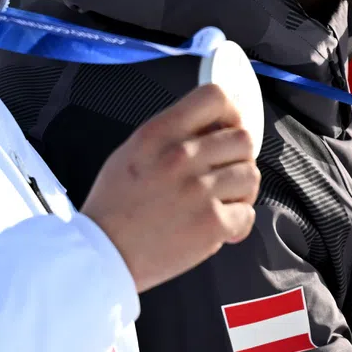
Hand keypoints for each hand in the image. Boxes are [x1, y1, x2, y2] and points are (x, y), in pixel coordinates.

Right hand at [83, 83, 260, 291]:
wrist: (100, 254)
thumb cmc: (115, 206)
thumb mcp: (133, 151)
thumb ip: (171, 133)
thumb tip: (211, 127)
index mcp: (159, 133)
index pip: (214, 97)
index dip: (232, 112)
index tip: (230, 128)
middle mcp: (180, 157)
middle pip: (243, 140)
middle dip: (239, 158)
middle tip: (224, 175)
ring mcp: (198, 190)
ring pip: (251, 176)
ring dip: (241, 192)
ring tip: (219, 204)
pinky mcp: (211, 223)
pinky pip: (248, 213)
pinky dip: (237, 224)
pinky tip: (218, 228)